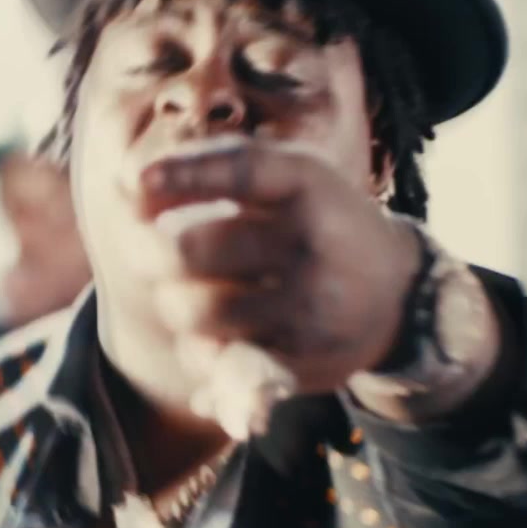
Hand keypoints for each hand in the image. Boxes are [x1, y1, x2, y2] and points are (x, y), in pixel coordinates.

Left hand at [137, 138, 421, 394]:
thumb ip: (215, 165)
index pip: (240, 170)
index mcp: (309, 185)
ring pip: (193, 311)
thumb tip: (129, 182)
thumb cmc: (319, 223)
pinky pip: (216, 362)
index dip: (182, 173)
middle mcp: (312, 244)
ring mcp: (309, 306)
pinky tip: (209, 335)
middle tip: (146, 249)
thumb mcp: (289, 178)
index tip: (135, 181)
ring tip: (186, 292)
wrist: (397, 294)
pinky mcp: (302, 359)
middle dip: (149, 251)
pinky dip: (198, 350)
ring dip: (173, 302)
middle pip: (190, 249)